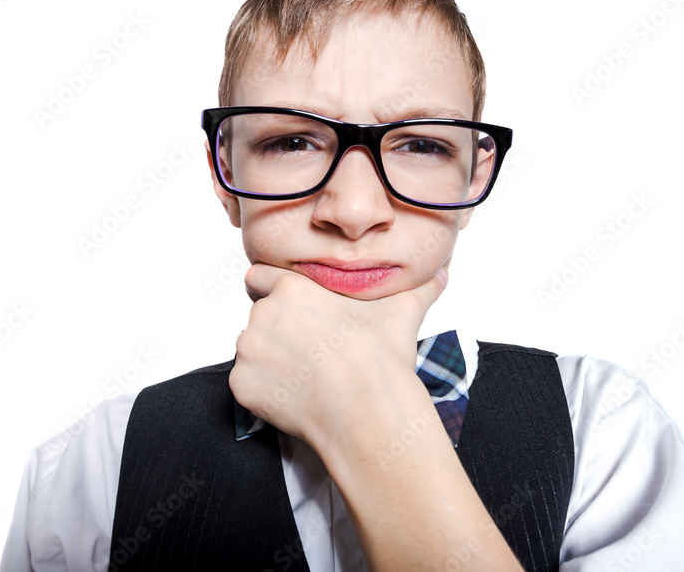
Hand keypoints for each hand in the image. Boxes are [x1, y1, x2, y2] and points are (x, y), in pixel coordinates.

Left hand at [229, 263, 447, 450]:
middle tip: (311, 351)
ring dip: (270, 360)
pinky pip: (247, 384)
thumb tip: (442, 273)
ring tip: (306, 376)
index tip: (290, 309)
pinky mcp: (242, 385)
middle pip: (259, 318)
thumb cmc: (380, 358)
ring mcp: (249, 351)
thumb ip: (419, 289)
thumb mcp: (402, 312)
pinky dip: (264, 391)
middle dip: (279, 331)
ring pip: (252, 350)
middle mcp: (263, 314)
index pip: (258, 277)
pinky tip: (295, 396)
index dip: (272, 290)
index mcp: (291, 289)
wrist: (365, 410)